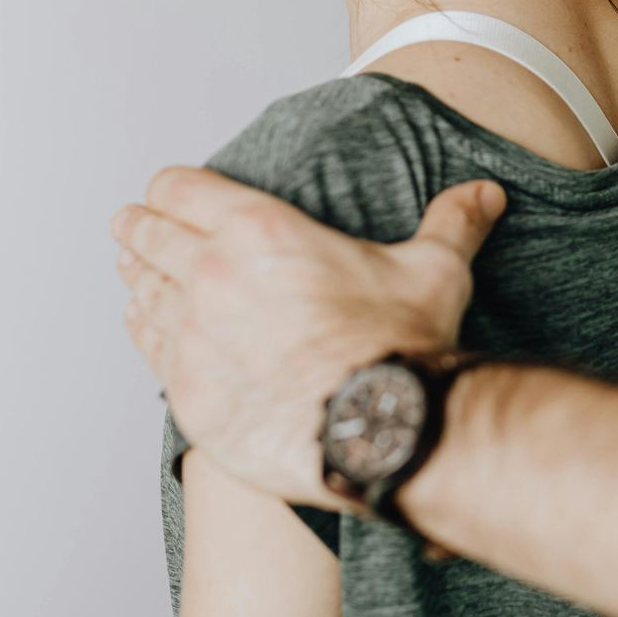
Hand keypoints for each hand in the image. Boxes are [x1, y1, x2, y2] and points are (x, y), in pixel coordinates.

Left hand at [110, 168, 506, 502]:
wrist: (383, 428)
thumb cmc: (402, 346)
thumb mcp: (433, 270)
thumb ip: (452, 223)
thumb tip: (486, 194)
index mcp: (259, 230)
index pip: (180, 188)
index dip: (172, 188)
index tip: (169, 193)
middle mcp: (212, 275)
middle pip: (147, 235)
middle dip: (140, 227)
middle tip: (132, 224)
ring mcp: (192, 336)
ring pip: (140, 290)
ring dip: (137, 276)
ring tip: (133, 269)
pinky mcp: (188, 392)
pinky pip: (149, 347)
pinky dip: (145, 329)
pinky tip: (146, 323)